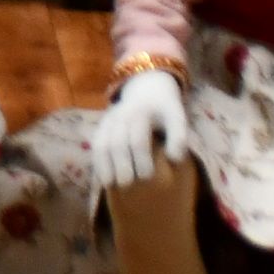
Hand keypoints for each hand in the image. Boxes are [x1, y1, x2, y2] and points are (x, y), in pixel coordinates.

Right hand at [92, 68, 192, 190]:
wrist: (147, 88)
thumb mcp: (177, 117)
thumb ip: (178, 137)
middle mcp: (121, 115)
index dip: (141, 160)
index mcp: (141, 113)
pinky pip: (95, 145)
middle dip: (121, 165)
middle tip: (127, 185)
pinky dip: (97, 162)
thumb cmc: (164, 109)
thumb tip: (173, 160)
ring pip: (102, 143)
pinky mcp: (101, 126)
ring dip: (104, 165)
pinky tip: (103, 178)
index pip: (138, 139)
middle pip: (117, 143)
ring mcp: (108, 120)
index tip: (147, 177)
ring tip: (110, 185)